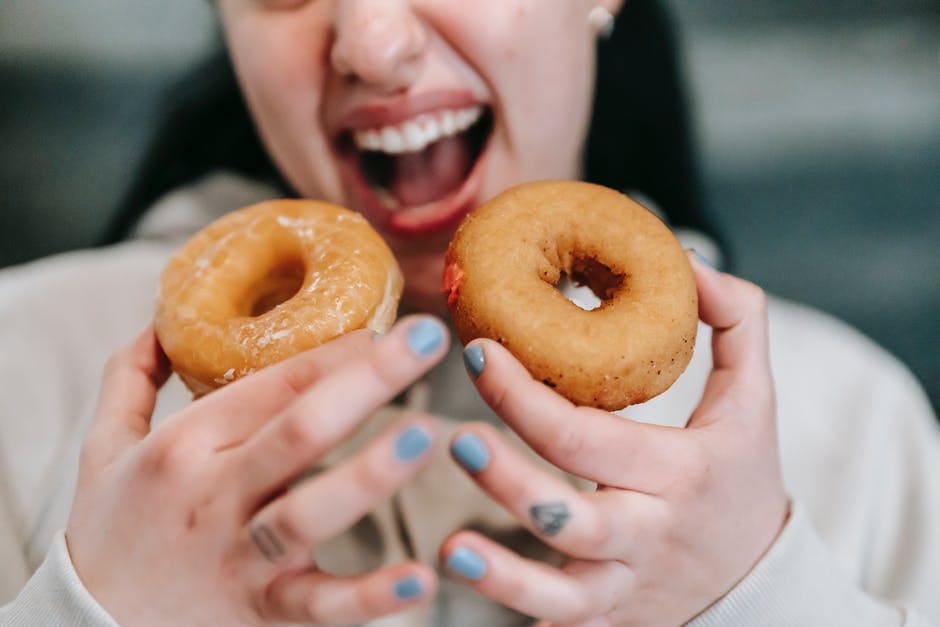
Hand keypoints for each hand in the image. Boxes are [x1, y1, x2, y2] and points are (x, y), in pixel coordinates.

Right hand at [66, 315, 449, 625]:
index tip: (385, 325)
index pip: (273, 385)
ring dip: (371, 473)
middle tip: (428, 337)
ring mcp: (240, 557)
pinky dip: (371, 596)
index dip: (335, 353)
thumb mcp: (102, 447)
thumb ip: (129, 379)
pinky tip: (420, 579)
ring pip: (311, 511)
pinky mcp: (262, 612)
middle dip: (369, 380)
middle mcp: (213, 496)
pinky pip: (322, 605)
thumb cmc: (109, 531)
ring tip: (425, 434)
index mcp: (183, 446)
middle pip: (300, 429)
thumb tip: (159, 323)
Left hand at [440, 254, 788, 625]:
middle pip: (571, 517)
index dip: (526, 397)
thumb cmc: (739, 477)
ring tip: (451, 547)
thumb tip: (688, 261)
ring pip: (558, 592)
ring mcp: (623, 587)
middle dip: (510, 482)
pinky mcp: (603, 620)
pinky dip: (513, 607)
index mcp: (680, 472)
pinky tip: (466, 584)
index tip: (479, 354)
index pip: (589, 436)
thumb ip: (736, 323)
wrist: (755, 582)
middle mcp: (648, 535)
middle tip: (459, 438)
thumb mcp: (754, 402)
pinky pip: (553, 622)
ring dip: (500, 575)